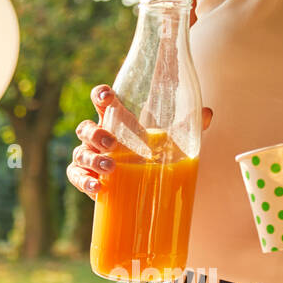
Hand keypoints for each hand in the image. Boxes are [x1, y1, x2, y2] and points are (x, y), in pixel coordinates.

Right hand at [67, 84, 213, 198]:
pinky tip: (98, 187)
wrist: (135, 182)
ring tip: (110, 168)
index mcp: (114, 120)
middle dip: (96, 134)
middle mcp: (96, 137)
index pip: (102, 102)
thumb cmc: (147, 154)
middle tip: (112, 144)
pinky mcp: (84, 177)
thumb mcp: (168, 139)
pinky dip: (84, 181)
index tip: (107, 97)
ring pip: (80, 153)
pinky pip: (76, 176)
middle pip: (85, 128)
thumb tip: (207, 113)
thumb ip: (186, 126)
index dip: (100, 96)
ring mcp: (87, 157)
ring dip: (92, 159)